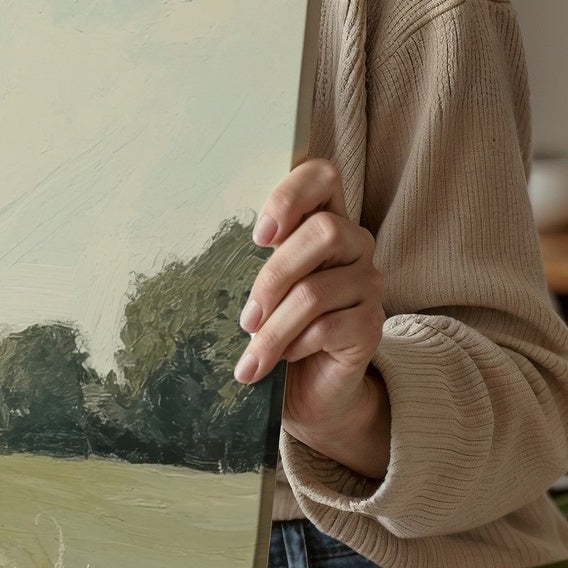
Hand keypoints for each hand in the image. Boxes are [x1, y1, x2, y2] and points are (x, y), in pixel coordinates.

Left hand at [233, 158, 389, 478]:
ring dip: (274, 327)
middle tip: (245, 317)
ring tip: (251, 352)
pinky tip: (283, 361)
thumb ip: (246, 258)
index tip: (257, 235)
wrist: (308, 391)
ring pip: (316, 290)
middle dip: (274, 276)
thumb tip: (195, 249)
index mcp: (323, 221)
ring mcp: (367, 284)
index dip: (291, 194)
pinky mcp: (371, 325)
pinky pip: (329, 327)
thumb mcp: (257, 288)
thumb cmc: (274, 328)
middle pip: (324, 232)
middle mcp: (354, 245)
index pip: (322, 177)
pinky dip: (295, 345)